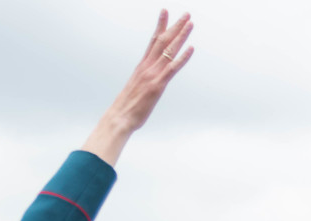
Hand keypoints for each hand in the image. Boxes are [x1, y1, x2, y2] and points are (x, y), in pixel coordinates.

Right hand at [81, 11, 195, 165]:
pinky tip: (191, 49)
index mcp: (142, 67)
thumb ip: (143, 81)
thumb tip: (148, 81)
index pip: (153, 41)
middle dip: (175, 26)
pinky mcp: (157, 85)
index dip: (160, 26)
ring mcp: (152, 75)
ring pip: (169, 50)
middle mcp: (147, 67)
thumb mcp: (135, 88)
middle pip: (163, 41)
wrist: (119, 117)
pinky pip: (172, 68)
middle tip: (186, 14)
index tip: (165, 13)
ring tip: (190, 24)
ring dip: (181, 36)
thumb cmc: (126, 107)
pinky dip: (182, 58)